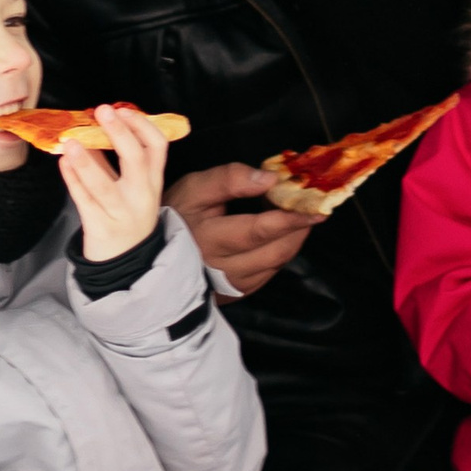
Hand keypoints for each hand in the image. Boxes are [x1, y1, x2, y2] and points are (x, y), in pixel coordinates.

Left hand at [57, 104, 168, 263]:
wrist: (125, 261)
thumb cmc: (126, 214)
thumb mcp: (130, 186)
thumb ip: (111, 159)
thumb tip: (90, 126)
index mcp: (153, 180)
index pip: (157, 147)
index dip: (142, 125)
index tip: (124, 109)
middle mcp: (142, 195)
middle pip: (136, 159)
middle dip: (120, 132)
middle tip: (103, 111)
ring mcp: (121, 213)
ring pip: (104, 185)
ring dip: (87, 161)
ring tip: (71, 141)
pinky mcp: (100, 227)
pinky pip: (84, 201)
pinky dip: (72, 180)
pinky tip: (63, 163)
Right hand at [166, 162, 319, 295]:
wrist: (151, 254)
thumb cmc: (175, 215)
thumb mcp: (194, 188)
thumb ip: (230, 179)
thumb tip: (271, 178)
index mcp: (211, 240)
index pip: (260, 231)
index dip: (292, 218)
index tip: (318, 207)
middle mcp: (224, 269)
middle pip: (277, 250)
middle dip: (300, 227)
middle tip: (310, 205)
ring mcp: (233, 285)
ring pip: (277, 262)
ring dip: (292, 238)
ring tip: (291, 214)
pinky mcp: (238, 292)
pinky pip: (270, 271)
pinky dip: (280, 250)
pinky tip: (276, 233)